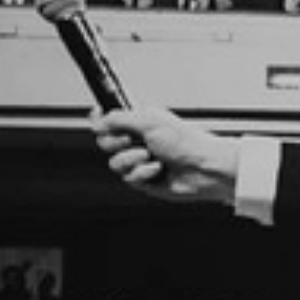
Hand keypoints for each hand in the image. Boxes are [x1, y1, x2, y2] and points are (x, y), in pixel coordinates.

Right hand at [92, 106, 237, 202]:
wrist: (201, 167)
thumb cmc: (183, 141)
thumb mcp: (148, 121)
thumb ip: (118, 119)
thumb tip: (97, 121)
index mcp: (139, 122)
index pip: (109, 119)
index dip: (100, 120)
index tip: (97, 118)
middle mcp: (137, 141)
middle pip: (104, 143)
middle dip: (116, 142)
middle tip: (132, 140)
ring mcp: (139, 162)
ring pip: (114, 163)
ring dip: (132, 159)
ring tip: (151, 156)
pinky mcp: (143, 180)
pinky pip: (129, 178)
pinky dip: (143, 173)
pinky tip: (158, 170)